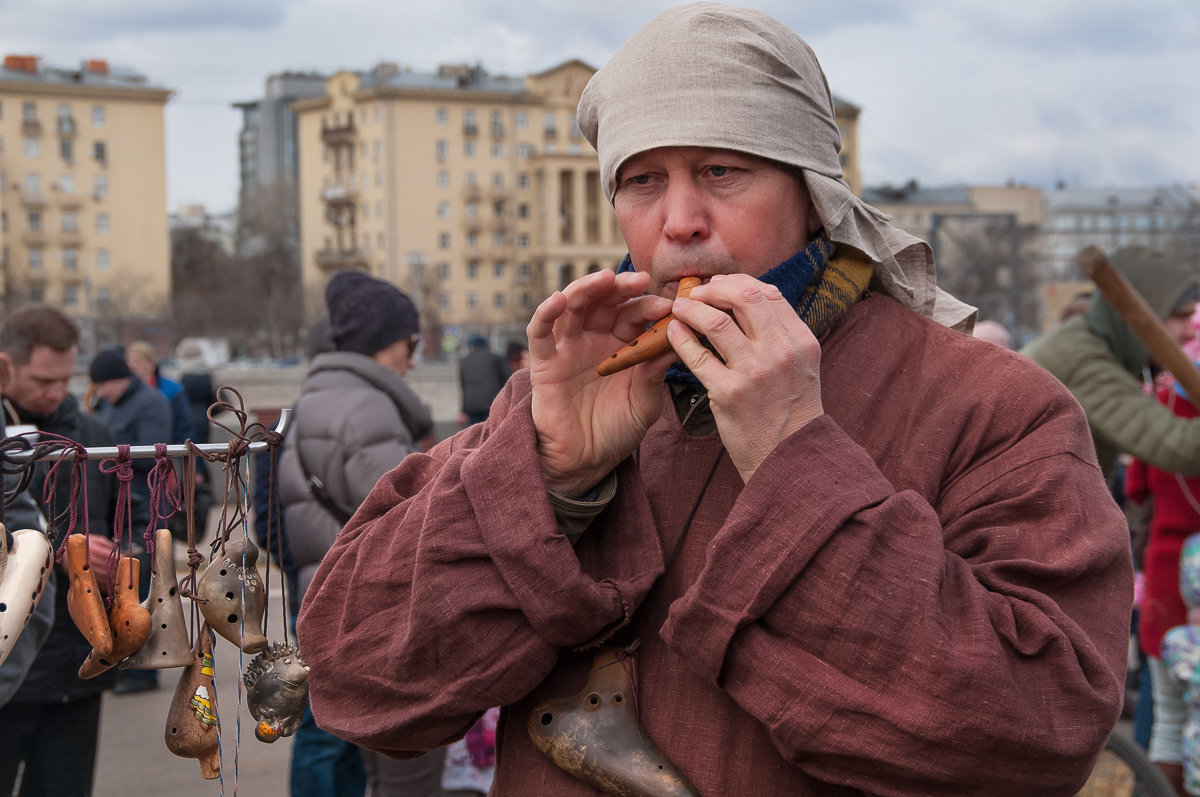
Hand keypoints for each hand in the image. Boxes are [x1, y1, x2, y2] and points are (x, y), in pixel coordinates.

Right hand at [527, 269, 674, 496]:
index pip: (634, 314)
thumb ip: (655, 374)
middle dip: (622, 287)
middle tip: (641, 280)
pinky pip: (539, 331)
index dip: (649, 306)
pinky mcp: (544, 362)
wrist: (586, 461)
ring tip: (605, 279)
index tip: (668, 306)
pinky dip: (546, 312)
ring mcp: (568, 347)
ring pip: (573, 306)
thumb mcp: (645, 403)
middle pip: (605, 301)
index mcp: (622, 344)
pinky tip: (558, 300)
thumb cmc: (618, 430)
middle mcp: (594, 339)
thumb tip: (678, 339)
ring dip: (587, 288)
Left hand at [668, 274, 823, 481]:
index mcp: (801, 341)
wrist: (788, 457)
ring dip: (691, 309)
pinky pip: (696, 356)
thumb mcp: (801, 367)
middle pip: (744, 298)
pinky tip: (673, 334)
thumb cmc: (790, 411)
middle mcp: (781, 351)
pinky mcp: (728, 393)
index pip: (769, 294)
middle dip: (714, 288)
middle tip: (695, 293)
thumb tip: (747, 302)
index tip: (719, 285)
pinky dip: (681, 339)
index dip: (738, 283)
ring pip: (715, 322)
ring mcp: (754, 372)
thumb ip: (780, 335)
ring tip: (678, 308)